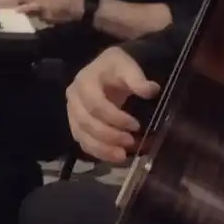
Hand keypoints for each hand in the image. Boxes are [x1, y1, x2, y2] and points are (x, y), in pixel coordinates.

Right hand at [66, 47, 160, 162]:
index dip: (115, 118)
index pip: (95, 104)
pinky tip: (114, 157)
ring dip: (102, 148)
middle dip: (109, 135)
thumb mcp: (127, 66)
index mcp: (85, 81)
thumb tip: (151, 90)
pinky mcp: (76, 124)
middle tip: (131, 141)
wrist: (107, 70)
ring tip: (122, 156)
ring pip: (82, 134)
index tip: (136, 125)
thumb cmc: (117, 68)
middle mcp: (74, 97)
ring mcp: (72, 112)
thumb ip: (137, 78)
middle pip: (86, 121)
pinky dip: (98, 152)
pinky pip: (82, 141)